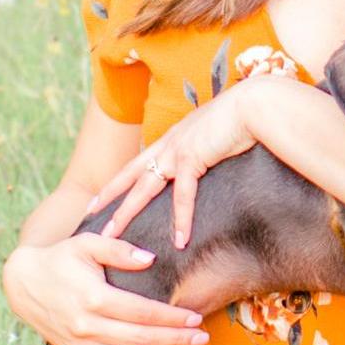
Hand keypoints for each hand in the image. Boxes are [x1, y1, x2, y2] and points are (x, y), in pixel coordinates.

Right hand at [1, 230, 207, 344]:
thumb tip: (149, 259)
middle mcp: (89, 328)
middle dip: (175, 341)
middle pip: (140, 340)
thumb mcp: (86, 243)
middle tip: (203, 339)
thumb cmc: (60, 259)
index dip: (171, 316)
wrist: (23, 282)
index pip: (142, 312)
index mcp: (94, 298)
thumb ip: (118, 249)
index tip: (195, 318)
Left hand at [85, 78, 267, 248]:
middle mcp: (168, 144)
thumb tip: (206, 162)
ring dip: (126, 213)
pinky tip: (180, 240)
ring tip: (112, 235)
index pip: (138, 163)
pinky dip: (181, 219)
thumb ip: (204, 150)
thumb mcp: (215, 136)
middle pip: (131, 176)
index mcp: (172, 139)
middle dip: (109, 197)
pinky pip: (183, 196)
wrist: (253, 105)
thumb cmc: (242, 119)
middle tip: (91, 216)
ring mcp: (177, 151)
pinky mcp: (193, 158)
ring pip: (143, 188)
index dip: (119, 180)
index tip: (102, 196)